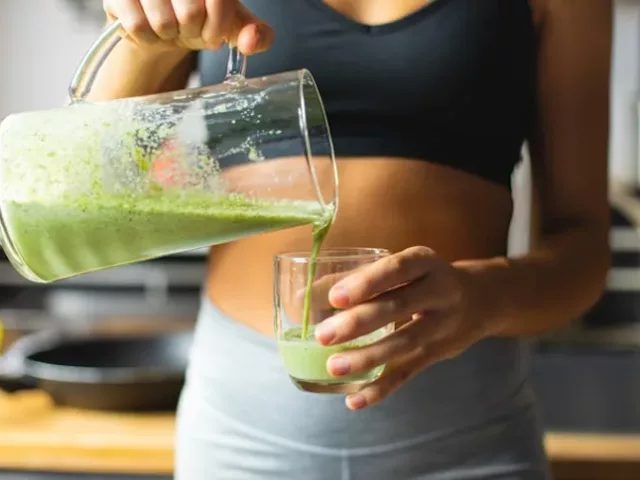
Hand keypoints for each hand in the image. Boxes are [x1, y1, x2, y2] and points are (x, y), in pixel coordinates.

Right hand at [103, 0, 273, 53]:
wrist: (164, 26)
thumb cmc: (202, 21)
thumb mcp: (234, 27)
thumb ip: (257, 35)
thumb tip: (251, 40)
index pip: (219, 1)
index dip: (218, 26)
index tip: (214, 31)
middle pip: (191, 13)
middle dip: (193, 32)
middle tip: (188, 28)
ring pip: (163, 23)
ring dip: (169, 36)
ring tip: (169, 27)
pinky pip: (138, 27)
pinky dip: (148, 39)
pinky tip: (151, 30)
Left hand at [314, 246, 490, 409]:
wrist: (480, 300)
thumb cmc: (422, 279)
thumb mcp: (403, 267)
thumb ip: (361, 278)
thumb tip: (307, 295)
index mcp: (426, 262)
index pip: (396, 269)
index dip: (366, 282)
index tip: (335, 297)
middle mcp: (439, 291)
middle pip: (398, 307)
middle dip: (359, 322)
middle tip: (323, 335)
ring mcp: (442, 325)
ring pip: (404, 344)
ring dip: (368, 358)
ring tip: (334, 367)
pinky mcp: (438, 353)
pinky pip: (409, 372)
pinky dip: (382, 388)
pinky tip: (354, 399)